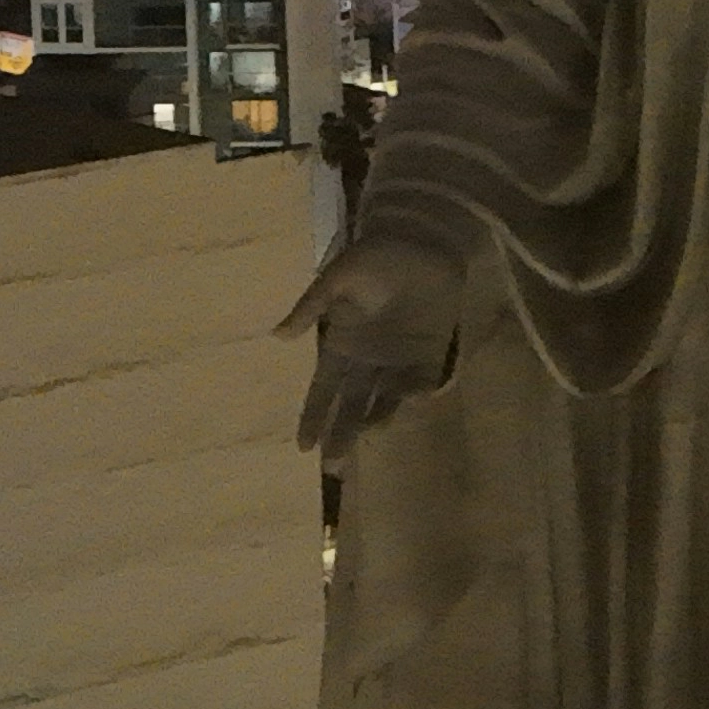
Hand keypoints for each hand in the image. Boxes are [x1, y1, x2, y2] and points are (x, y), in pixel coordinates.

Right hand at [285, 228, 473, 454]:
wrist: (425, 240)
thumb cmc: (377, 254)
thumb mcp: (338, 276)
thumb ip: (312, 306)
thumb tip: (277, 336)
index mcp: (342, 343)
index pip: (323, 389)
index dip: (313, 416)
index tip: (304, 447)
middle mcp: (368, 359)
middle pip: (351, 405)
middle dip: (341, 435)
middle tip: (334, 468)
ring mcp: (400, 360)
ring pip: (383, 402)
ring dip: (373, 424)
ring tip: (362, 447)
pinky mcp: (431, 355)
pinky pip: (422, 384)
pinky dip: (415, 397)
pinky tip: (407, 409)